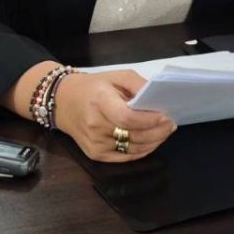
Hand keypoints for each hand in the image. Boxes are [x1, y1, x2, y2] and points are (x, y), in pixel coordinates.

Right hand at [52, 70, 175, 161]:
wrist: (62, 101)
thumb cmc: (93, 86)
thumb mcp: (116, 76)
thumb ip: (138, 84)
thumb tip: (158, 98)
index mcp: (100, 101)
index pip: (127, 118)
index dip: (150, 120)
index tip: (166, 116)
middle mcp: (95, 125)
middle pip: (134, 136)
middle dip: (158, 132)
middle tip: (170, 125)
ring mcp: (95, 143)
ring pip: (133, 149)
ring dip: (153, 142)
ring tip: (164, 132)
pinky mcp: (95, 154)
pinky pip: (125, 157)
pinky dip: (142, 151)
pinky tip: (150, 142)